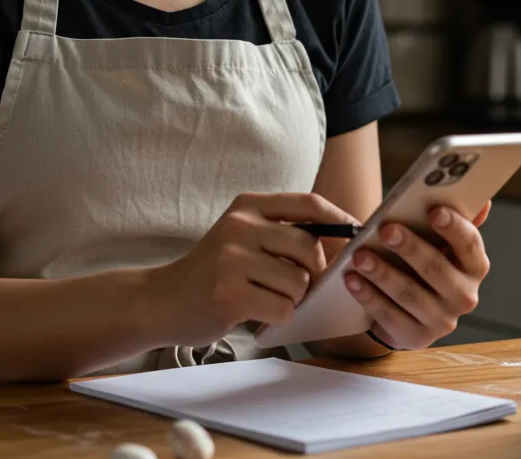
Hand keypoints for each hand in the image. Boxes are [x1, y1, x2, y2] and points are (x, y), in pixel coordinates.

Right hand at [144, 192, 358, 346]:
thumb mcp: (241, 234)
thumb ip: (281, 230)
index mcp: (247, 205)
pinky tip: (257, 312)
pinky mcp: (229, 294)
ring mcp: (232, 259)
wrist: (162, 299)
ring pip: (299, 282)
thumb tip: (342, 237)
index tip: (358, 233)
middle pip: (310, 247)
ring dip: (293, 298)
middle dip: (314, 273)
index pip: (308, 203)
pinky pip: (283, 308)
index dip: (340, 218)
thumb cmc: (212, 270)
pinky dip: (279, 316)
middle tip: (298, 285)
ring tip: (267, 297)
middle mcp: (240, 226)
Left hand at [343, 203, 491, 350]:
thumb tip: (482, 200)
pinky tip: (352, 279)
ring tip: (359, 256)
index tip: (433, 210)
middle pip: (437, 270)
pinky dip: (369, 296)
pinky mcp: (416, 337)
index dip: (454, 227)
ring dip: (383, 273)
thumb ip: (454, 221)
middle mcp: (464, 295)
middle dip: (410, 248)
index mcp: (474, 266)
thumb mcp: (437, 242)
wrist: (407, 308)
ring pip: (410, 294)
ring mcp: (442, 320)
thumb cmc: (422, 262)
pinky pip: (390, 316)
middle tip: (386, 229)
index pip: (470, 244)